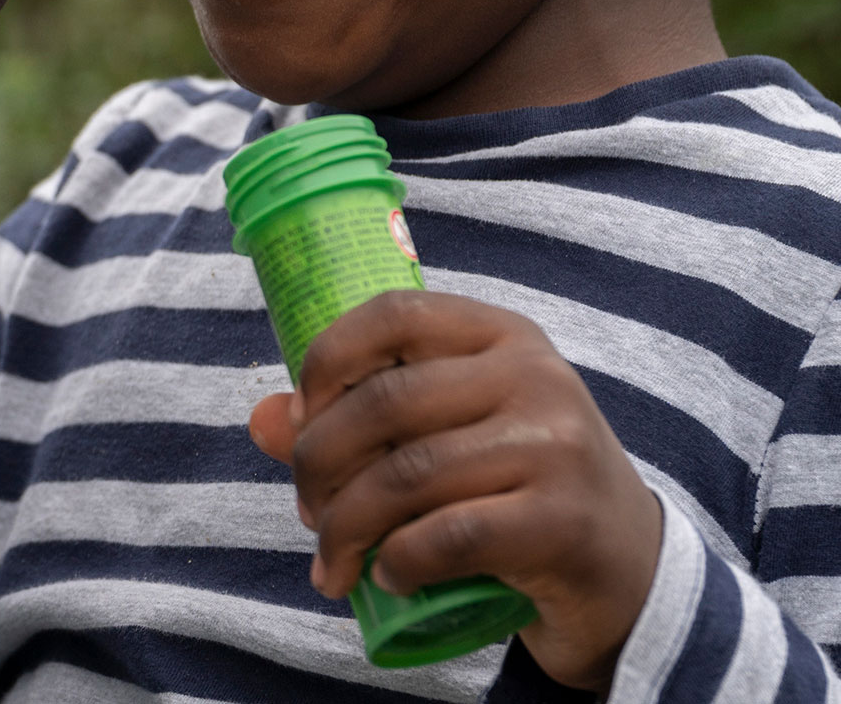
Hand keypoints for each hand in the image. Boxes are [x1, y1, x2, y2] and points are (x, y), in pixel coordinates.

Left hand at [247, 290, 661, 691]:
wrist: (631, 567)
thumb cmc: (518, 484)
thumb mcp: (451, 430)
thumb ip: (357, 416)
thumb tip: (260, 421)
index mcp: (499, 334)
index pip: (391, 314)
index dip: (325, 361)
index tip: (296, 419)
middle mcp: (532, 375)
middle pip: (383, 404)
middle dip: (318, 462)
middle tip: (306, 509)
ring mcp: (554, 445)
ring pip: (406, 475)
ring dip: (346, 526)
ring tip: (332, 560)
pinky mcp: (563, 521)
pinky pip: (448, 537)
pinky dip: (399, 562)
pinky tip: (387, 578)